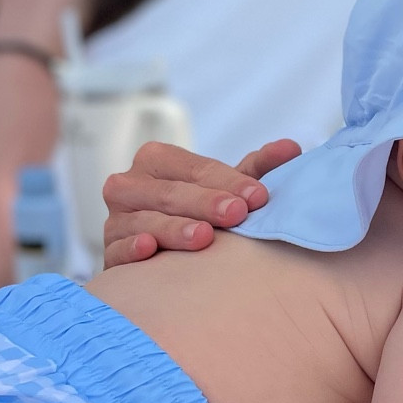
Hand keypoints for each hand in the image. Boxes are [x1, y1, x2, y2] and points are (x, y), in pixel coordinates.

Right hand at [101, 138, 300, 265]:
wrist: (165, 253)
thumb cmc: (200, 212)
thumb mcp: (227, 188)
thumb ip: (257, 168)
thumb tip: (292, 149)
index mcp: (157, 160)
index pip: (195, 169)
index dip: (228, 182)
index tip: (259, 197)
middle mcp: (129, 186)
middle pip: (170, 193)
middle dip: (205, 203)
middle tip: (237, 214)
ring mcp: (116, 220)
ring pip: (143, 221)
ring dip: (174, 228)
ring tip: (204, 237)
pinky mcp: (109, 253)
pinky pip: (117, 250)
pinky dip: (132, 249)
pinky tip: (149, 249)